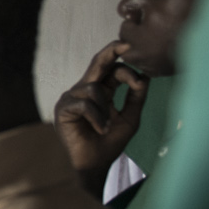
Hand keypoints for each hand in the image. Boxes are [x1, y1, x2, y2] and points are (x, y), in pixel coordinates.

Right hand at [54, 40, 149, 196]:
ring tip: (106, 126)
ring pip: (94, 88)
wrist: (95, 164)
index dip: (127, 68)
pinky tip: (100, 129)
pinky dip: (97, 118)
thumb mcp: (130, 118)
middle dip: (111, 51)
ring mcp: (71, 98)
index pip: (113, 69)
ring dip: (105, 109)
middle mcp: (84, 89)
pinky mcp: (63, 108)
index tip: (139, 77)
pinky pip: (85, 104)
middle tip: (125, 43)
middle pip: (98, 62)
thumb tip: (145, 76)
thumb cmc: (109, 143)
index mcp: (100, 90)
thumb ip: (136, 98)